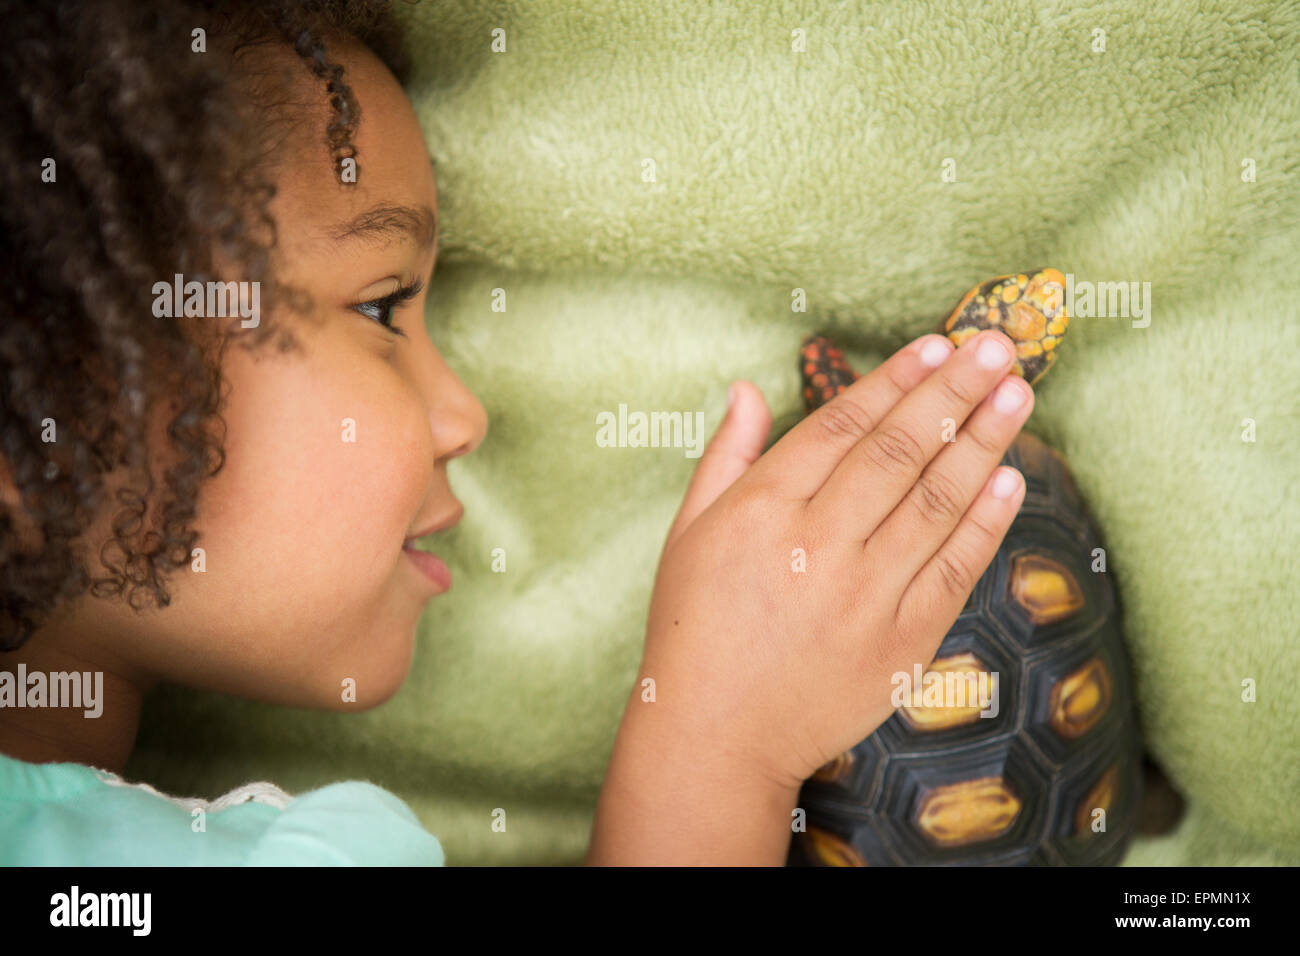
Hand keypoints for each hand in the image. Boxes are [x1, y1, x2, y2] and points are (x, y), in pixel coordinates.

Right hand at [588, 329, 1031, 863]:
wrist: (717, 738)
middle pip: (897, 453)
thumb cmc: (694, 628)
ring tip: (1017, 393)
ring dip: (982, 442)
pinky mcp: (900, 645)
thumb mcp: (688, 533)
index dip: (893, 382)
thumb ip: (727, 456)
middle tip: (996, 346)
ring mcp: (863, 598)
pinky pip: (954, 571)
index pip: (840, 428)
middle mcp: (814, 548)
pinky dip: (985, 522)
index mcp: (759, 513)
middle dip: (952, 392)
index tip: (935, 344)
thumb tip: (750, 388)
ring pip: (935, 503)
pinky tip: (1009, 477)